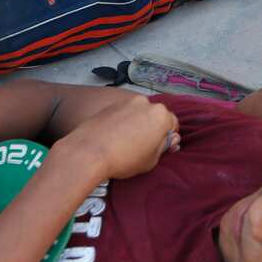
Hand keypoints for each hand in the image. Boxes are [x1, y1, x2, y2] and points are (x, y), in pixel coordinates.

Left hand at [63, 94, 179, 180]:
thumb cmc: (124, 158)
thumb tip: (168, 139)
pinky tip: (115, 137)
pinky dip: (122, 122)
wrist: (89, 152)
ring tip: (126, 142)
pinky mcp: (110, 105)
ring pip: (138, 113)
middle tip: (143, 147)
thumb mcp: (152, 160)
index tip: (160, 148)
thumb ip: (163, 147)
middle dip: (152, 128)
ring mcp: (126, 102)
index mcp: (161, 115)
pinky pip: (123, 114)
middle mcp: (145, 103)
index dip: (168, 138)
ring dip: (137, 124)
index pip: (172, 124)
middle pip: (155, 116)